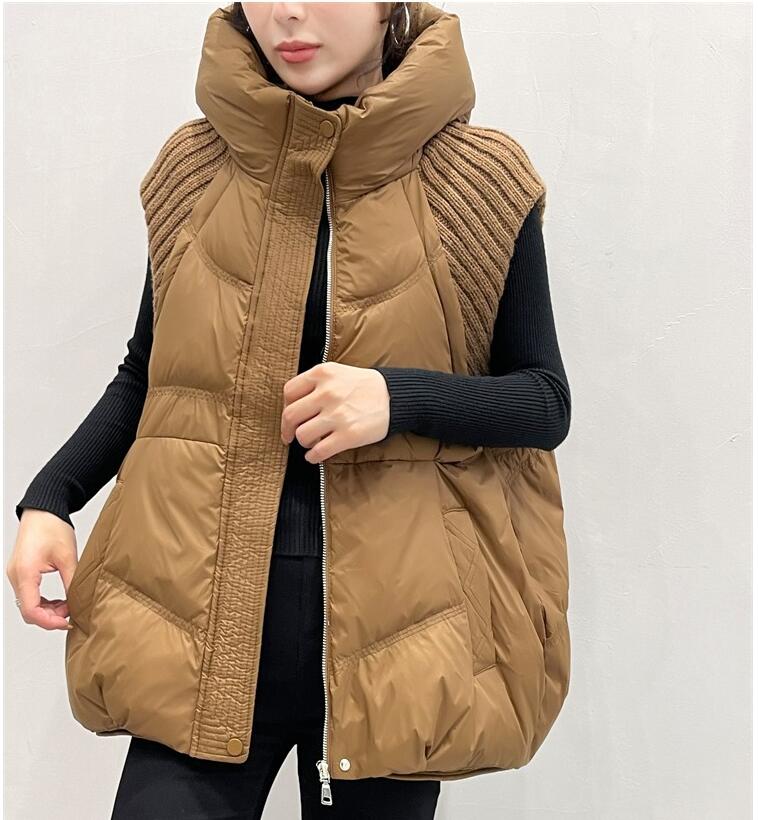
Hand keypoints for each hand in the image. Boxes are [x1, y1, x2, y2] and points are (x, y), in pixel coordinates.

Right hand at [7, 509, 77, 629]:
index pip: (31, 610)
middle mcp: (16, 576)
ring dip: (48, 610)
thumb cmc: (52, 527)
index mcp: (25, 573)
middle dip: (50, 617)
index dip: (50, 622)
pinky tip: (60, 599)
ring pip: (28, 605)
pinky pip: (29, 595)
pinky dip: (44, 601)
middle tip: (72, 615)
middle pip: (28, 611)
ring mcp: (16, 575)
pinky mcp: (21, 573)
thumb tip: (79, 603)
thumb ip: (72, 582)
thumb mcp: (67, 557)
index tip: (67, 622)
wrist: (43, 510)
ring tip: (69, 605)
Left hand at [281, 362, 389, 462]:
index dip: (285, 407)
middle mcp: (328, 392)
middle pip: (291, 416)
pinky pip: (319, 451)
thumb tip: (291, 406)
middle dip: (287, 430)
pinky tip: (315, 456)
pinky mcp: (349, 434)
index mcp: (322, 374)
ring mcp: (338, 414)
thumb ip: (314, 383)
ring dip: (303, 442)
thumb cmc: (362, 386)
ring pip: (303, 435)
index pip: (289, 392)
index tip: (290, 417)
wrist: (393, 397)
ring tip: (311, 442)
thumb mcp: (337, 372)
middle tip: (290, 436)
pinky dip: (312, 457)